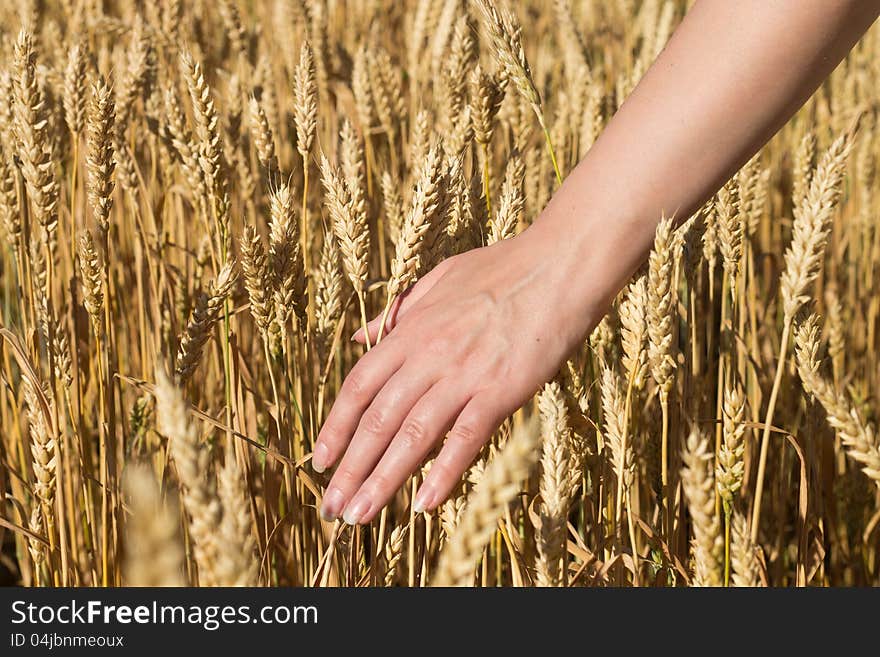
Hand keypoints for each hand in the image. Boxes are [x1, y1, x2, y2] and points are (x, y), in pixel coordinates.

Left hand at [312, 227, 596, 524]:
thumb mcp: (439, 278)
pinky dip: (444, 473)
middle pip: (377, 420)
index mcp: (412, 329)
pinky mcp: (502, 389)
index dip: (335, 427)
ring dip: (382, 480)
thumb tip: (358, 337)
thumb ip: (396, 312)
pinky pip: (466, 438)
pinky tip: (425, 505)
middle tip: (331, 508)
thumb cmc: (504, 267)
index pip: (359, 386)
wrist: (561, 263)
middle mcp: (429, 355)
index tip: (319, 460)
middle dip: (350, 468)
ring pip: (412, 436)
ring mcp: (464, 374)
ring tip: (360, 516)